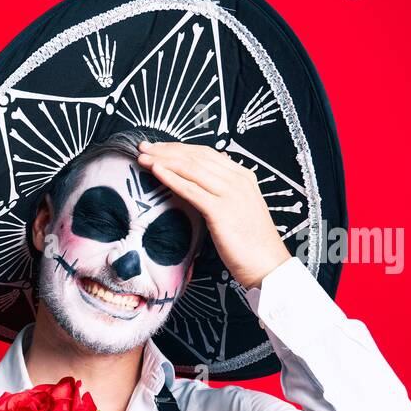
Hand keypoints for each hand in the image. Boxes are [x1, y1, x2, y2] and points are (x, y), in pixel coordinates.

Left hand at [136, 140, 290, 289]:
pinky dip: (171, 178)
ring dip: (163, 160)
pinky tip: (155, 171)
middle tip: (143, 146)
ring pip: (191, 169)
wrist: (267, 264)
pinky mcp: (221, 211)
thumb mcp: (237, 208)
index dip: (178, 148)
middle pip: (195, 157)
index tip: (157, 147)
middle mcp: (237, 180)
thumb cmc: (249, 242)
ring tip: (143, 157)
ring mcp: (230, 193)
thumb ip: (221, 192)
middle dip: (166, 150)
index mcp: (242, 176)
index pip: (205, 153)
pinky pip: (191, 190)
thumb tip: (198, 184)